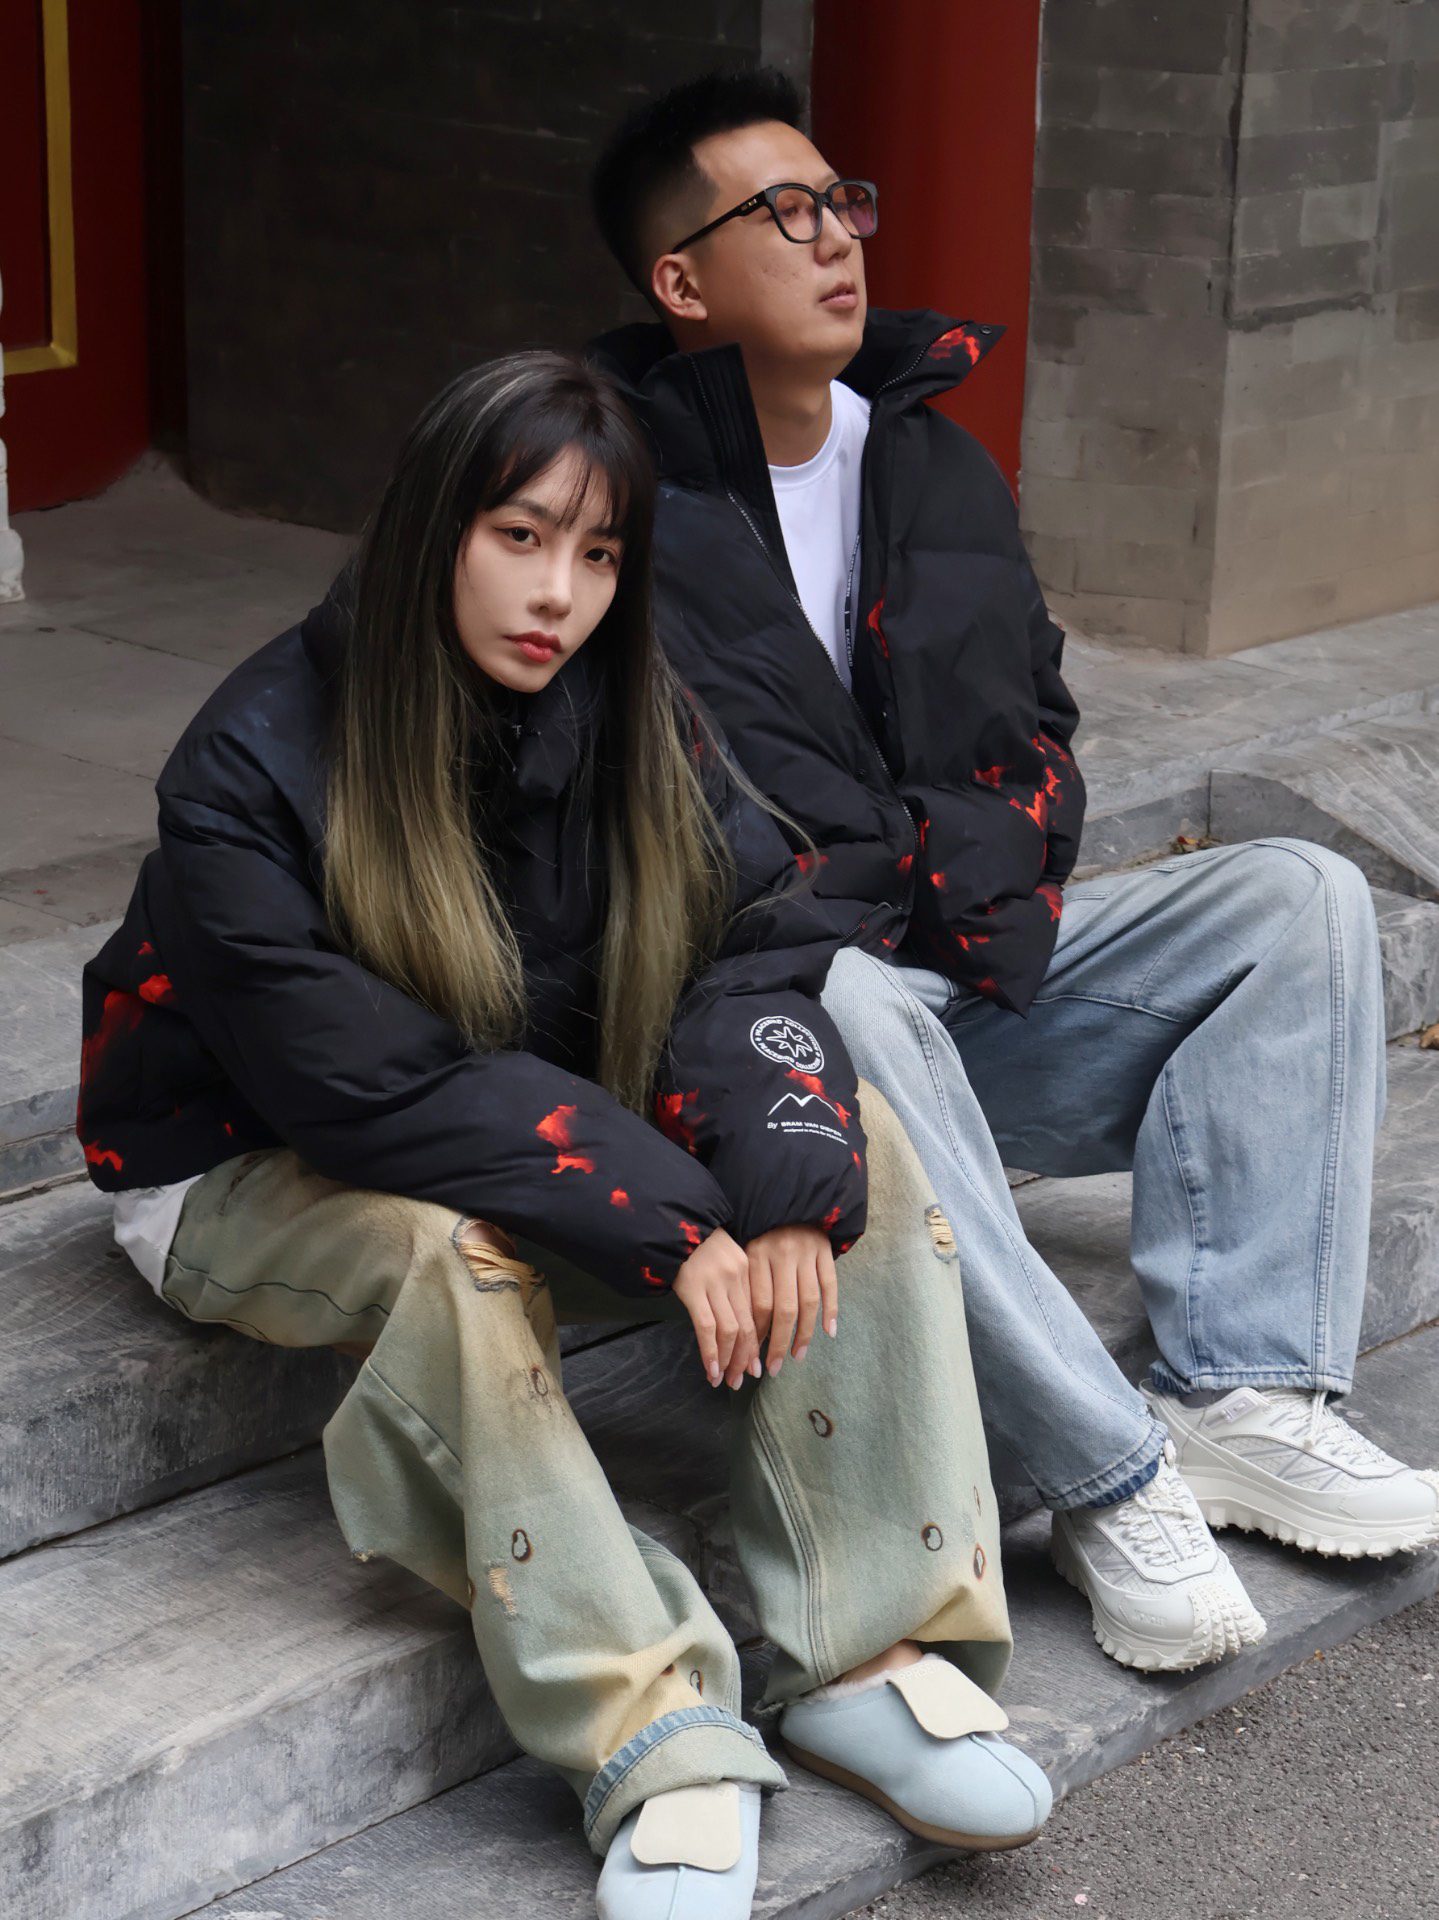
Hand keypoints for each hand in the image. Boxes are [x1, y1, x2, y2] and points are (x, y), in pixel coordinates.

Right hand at [672, 1227, 761, 1389]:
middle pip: (746, 1325)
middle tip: (742, 1378)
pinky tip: (712, 1369)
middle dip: (744, 1357)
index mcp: (745, 1267)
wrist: (667, 1223)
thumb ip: (731, 1284)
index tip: (753, 1364)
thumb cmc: (693, 1242)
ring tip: (726, 1380)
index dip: (755, 1343)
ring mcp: (714, 1282)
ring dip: (729, 1360)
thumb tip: (734, 1322)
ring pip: (729, 1330)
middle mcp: (734, 1276)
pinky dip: (711, 1352)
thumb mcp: (721, 1256)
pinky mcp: (693, 1288)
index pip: (755, 1313)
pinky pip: (707, 1327)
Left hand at [745, 1225, 837, 1375]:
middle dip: (779, 1343)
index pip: (759, 1304)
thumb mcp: (745, 1252)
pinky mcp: (825, 1251)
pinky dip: (831, 1310)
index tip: (754, 1355)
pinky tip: (828, 1332)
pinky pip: (830, 1286)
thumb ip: (747, 1285)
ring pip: (808, 1302)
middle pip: (783, 1308)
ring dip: (805, 1334)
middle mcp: (782, 1254)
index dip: (758, 1333)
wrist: (788, 1198)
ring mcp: (806, 1253)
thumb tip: (746, 1332)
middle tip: (774, 1368)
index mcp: (756, 1255)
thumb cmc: (761, 1232)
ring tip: (798, 1355)